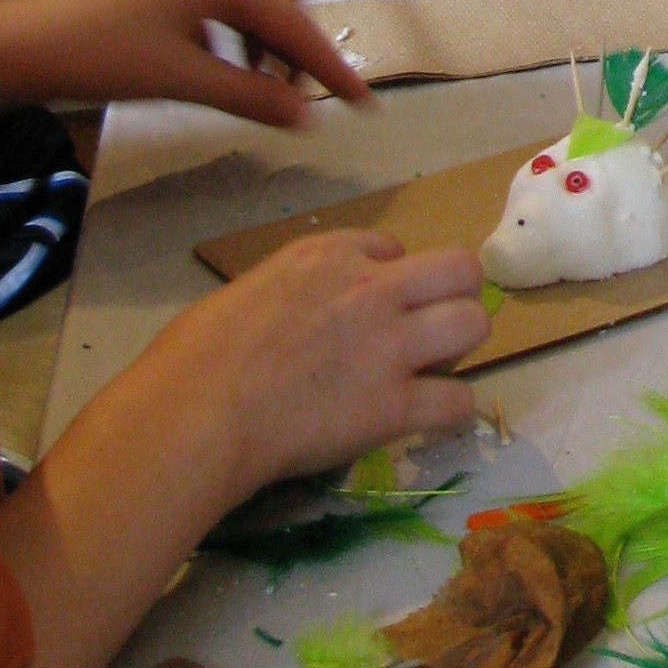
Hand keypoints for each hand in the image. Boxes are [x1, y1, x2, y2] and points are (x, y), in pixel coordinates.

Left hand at [0, 0, 372, 130]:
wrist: (15, 43)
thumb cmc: (101, 56)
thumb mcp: (183, 81)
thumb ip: (250, 97)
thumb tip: (308, 117)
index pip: (296, 24)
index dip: (331, 65)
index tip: (364, 102)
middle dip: (298, 45)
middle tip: (299, 95)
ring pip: (248, 5)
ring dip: (265, 46)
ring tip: (256, 92)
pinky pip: (218, 11)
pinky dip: (233, 42)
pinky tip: (213, 75)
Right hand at [155, 224, 490, 489]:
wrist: (196, 413)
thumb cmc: (193, 356)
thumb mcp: (246, 292)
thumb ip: (291, 292)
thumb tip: (296, 316)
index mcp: (326, 254)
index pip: (392, 246)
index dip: (389, 279)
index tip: (372, 308)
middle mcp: (371, 288)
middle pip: (459, 269)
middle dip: (452, 297)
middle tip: (425, 333)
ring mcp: (389, 345)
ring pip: (474, 324)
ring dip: (457, 349)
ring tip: (429, 373)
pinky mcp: (395, 404)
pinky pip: (458, 400)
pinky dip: (448, 412)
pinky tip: (424, 421)